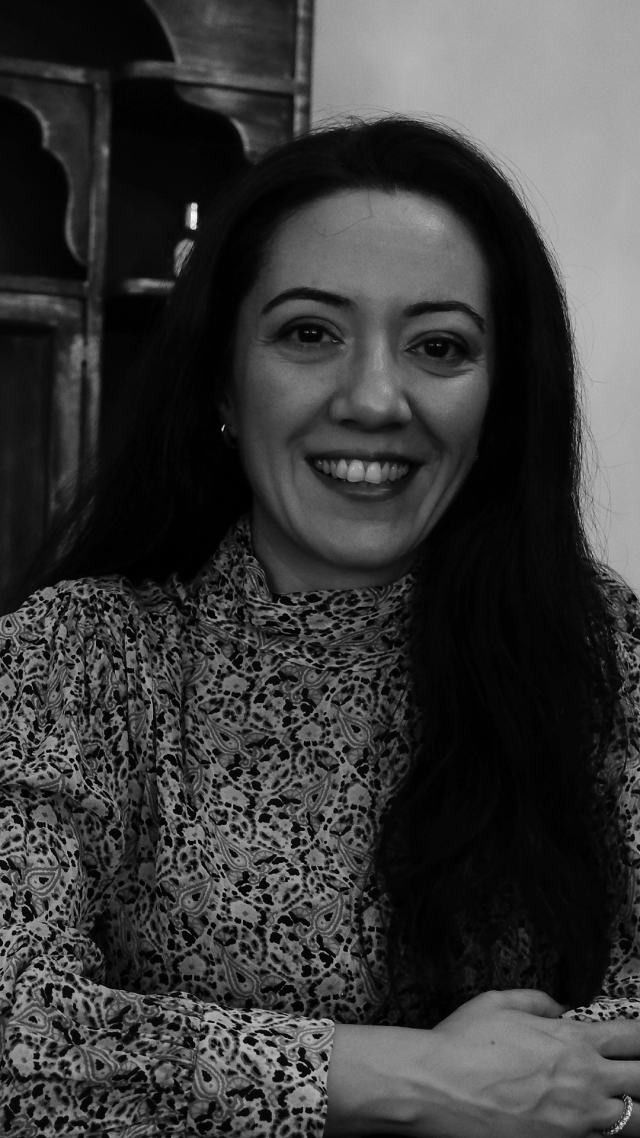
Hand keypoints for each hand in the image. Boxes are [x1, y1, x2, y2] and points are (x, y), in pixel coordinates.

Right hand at [424, 988, 639, 1136]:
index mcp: (574, 1040)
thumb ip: (537, 1001)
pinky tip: (592, 1124)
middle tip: (636, 1071)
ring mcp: (577, 1122)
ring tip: (624, 1101)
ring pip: (636, 1122)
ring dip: (634, 1109)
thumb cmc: (463, 1041)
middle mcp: (585, 1082)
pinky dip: (601, 1133)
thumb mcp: (498, 1002)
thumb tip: (558, 1008)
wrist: (436, 1087)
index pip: (635, 1036)